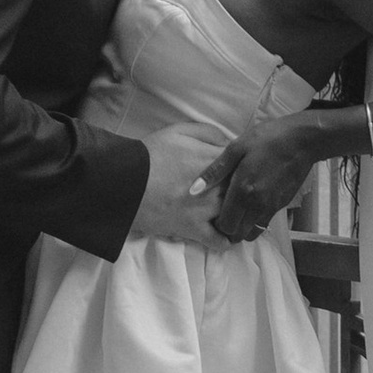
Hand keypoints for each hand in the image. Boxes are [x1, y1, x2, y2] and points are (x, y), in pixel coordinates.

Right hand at [133, 114, 234, 247]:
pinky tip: (225, 234)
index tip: (242, 171)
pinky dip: (226, 240)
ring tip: (237, 214)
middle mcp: (216, 187)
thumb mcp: (180, 131)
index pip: (245, 164)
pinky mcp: (194, 230)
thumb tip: (228, 142)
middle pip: (245, 191)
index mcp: (214, 160)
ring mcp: (206, 211)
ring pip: (237, 217)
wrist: (126, 182)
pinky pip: (220, 242)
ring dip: (239, 216)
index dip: (245, 167)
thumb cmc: (151, 154)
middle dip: (246, 192)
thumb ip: (209, 133)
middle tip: (244, 194)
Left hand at [206, 115, 322, 245]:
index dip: (216, 225)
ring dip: (243, 228)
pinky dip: (255, 222)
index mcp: (243, 190)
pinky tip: (252, 205)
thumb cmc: (267, 139)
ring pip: (253, 233)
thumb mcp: (236, 147)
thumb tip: (193, 189)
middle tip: (223, 215)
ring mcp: (272, 207)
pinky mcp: (282, 205)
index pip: (226, 225)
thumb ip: (214, 171)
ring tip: (237, 212)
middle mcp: (258, 204)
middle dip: (229, 230)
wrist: (302, 140)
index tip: (213, 214)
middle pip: (239, 235)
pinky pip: (264, 223)